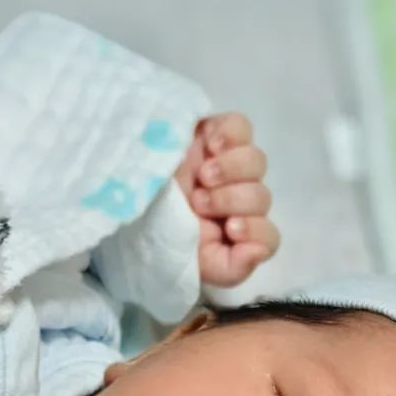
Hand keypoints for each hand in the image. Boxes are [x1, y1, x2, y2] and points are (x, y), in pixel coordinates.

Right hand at [174, 111, 279, 287]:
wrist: (126, 199)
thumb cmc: (159, 234)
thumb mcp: (194, 265)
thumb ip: (232, 269)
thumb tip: (259, 251)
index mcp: (232, 234)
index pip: (268, 236)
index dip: (257, 230)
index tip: (231, 228)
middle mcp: (234, 200)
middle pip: (262, 197)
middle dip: (232, 201)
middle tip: (200, 202)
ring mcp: (226, 165)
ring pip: (256, 161)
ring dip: (232, 171)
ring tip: (203, 176)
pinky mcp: (213, 133)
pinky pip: (240, 127)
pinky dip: (231, 136)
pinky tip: (210, 147)